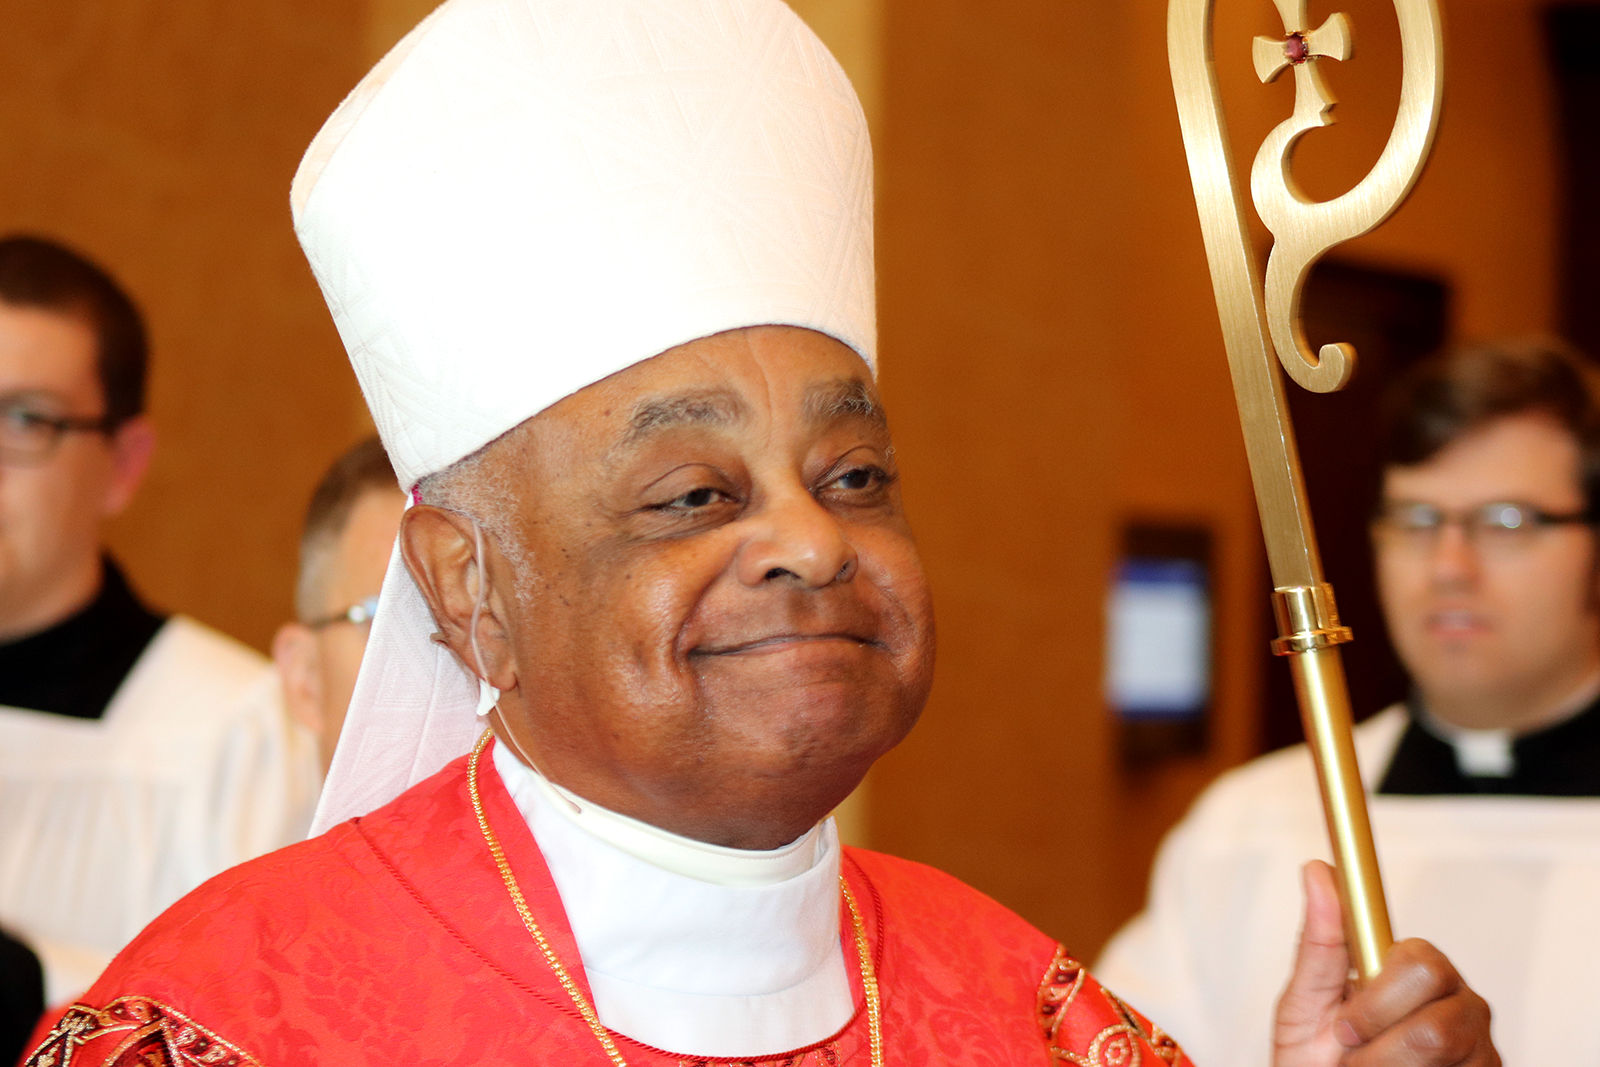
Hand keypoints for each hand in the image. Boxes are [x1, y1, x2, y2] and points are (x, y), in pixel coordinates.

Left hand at [1272, 861, 1497, 1066]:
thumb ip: (1320, 941)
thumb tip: (1318, 869)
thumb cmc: (1316, 1057)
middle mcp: (1457, 1001)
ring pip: (1438, 1048)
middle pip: (1436, 1012)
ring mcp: (1479, 1046)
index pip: (1421, 961)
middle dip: (1380, 1037)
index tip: (1344, 1026)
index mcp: (1413, 970)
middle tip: (1352, 1050)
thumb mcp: (1306, 1001)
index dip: (1377, 1001)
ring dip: (1385, 1066)